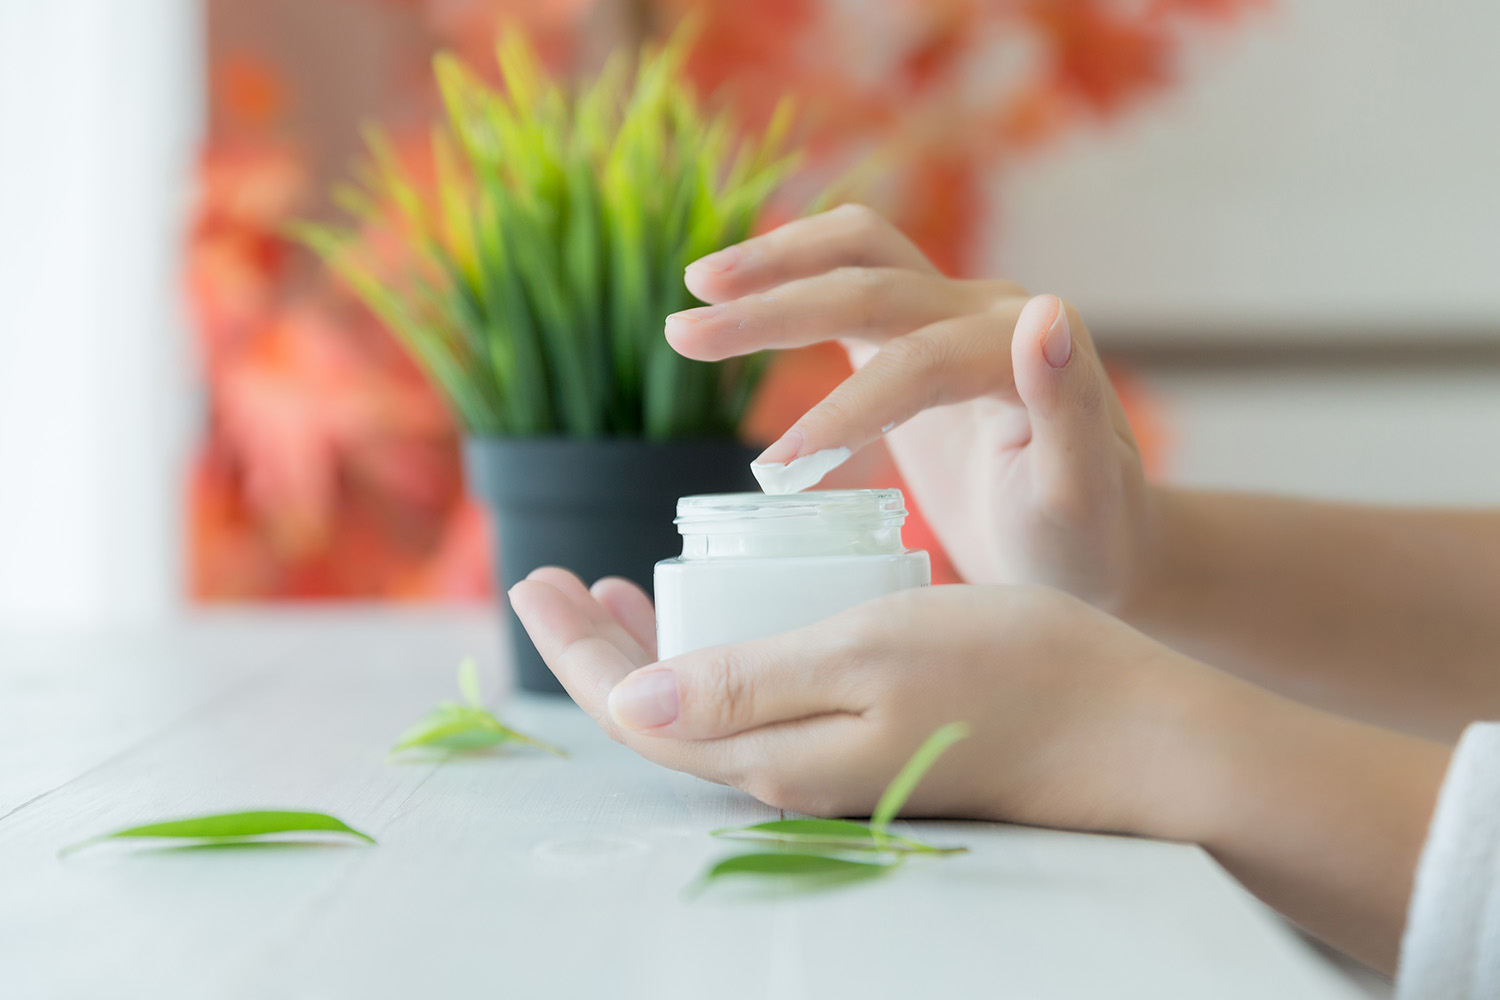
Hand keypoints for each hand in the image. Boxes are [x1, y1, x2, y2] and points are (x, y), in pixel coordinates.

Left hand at [508, 567, 1214, 836]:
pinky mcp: (868, 746)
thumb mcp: (865, 654)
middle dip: (599, 650)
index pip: (633, 711)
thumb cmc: (1008, 673)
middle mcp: (789, 773)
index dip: (573, 649)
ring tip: (620, 590)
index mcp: (772, 754)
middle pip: (657, 717)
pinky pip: (760, 704)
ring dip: (654, 653)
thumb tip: (627, 707)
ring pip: (706, 711)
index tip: (530, 577)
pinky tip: (728, 619)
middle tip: (559, 577)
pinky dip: (719, 658)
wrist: (1128, 728)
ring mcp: (829, 764)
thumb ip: (746, 685)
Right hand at [669, 204, 1155, 609]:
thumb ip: (1068, 406)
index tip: (773, 470)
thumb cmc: (1086, 540)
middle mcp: (989, 312)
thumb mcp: (1083, 496)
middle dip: (773, 309)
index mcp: (1024, 353)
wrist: (1097, 543)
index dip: (841, 410)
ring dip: (776, 264)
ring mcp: (952, 313)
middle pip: (870, 283)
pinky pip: (851, 282)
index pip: (915, 363)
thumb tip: (1048, 306)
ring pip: (857, 255)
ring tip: (696, 289)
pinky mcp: (919, 334)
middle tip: (682, 334)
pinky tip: (736, 297)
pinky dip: (794, 278)